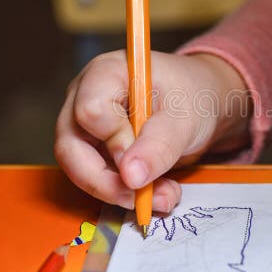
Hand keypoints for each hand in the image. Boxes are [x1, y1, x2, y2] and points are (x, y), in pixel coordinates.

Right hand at [55, 50, 249, 211]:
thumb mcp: (186, 117)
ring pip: (79, 170)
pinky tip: (157, 193)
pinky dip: (126, 194)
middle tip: (144, 198)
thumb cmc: (192, 95)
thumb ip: (160, 144)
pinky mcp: (93, 150)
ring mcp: (84, 126)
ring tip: (163, 196)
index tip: (143, 158)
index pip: (90, 111)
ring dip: (119, 193)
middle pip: (71, 147)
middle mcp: (84, 98)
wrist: (200, 103)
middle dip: (107, 181)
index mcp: (104, 74)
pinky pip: (96, 179)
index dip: (115, 141)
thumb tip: (131, 177)